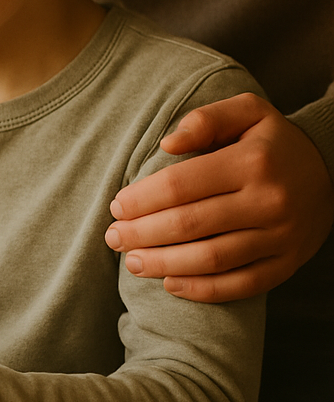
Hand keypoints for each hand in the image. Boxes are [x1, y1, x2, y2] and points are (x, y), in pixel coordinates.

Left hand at [106, 93, 333, 301]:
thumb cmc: (272, 141)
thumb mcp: (247, 111)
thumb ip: (205, 120)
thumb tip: (167, 144)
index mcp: (251, 162)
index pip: (181, 185)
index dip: (141, 199)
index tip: (116, 206)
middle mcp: (268, 202)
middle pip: (189, 224)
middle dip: (142, 234)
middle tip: (113, 237)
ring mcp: (280, 237)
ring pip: (211, 259)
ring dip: (164, 264)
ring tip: (132, 262)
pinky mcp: (287, 263)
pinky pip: (241, 285)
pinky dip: (202, 290)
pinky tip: (170, 284)